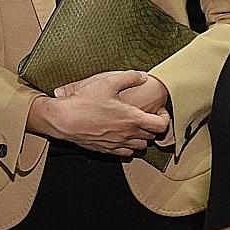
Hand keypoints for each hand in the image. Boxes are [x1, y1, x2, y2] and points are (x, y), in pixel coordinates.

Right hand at [34, 70, 169, 156]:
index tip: (159, 111)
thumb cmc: (84, 102)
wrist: (64, 119)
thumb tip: (142, 76)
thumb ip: (129, 77)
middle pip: (152, 137)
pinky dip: (128, 146)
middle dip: (153, 126)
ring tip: (135, 126)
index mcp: (132, 119)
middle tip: (147, 115)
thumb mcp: (107, 82)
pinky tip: (121, 135)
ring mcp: (117, 144)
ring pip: (140, 147)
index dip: (165, 118)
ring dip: (142, 137)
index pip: (161, 126)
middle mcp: (127, 134)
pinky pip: (125, 153)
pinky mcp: (106, 150)